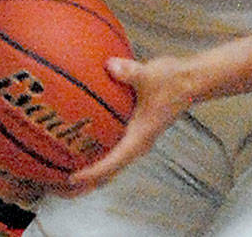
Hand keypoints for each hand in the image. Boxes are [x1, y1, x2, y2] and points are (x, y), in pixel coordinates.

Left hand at [66, 55, 192, 192]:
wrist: (191, 81)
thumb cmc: (172, 81)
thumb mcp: (149, 75)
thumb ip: (129, 72)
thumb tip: (109, 66)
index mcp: (138, 138)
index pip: (112, 164)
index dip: (91, 173)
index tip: (71, 178)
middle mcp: (136, 144)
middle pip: (108, 173)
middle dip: (86, 182)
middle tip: (60, 186)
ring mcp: (136, 139)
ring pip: (110, 164)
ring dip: (91, 172)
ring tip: (64, 172)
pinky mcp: (134, 131)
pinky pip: (112, 149)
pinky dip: (96, 154)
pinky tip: (79, 143)